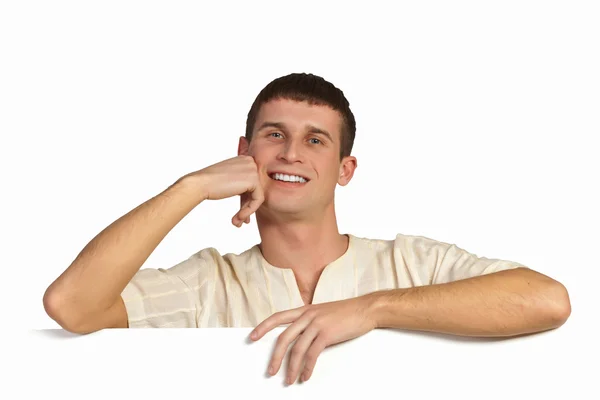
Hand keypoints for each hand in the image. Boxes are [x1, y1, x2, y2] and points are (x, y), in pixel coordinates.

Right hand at [183, 155, 264, 226]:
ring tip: (236, 222)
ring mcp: (253, 170)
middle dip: (247, 207)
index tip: (239, 212)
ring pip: (257, 196)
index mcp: (245, 159)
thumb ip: (241, 184)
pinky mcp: (253, 180)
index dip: (246, 199)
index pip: (251, 183)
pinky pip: (258, 199)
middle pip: (255, 189)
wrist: (200, 183)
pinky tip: (239, 217)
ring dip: (247, 211)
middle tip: (238, 220)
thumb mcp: (230, 179)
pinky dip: (249, 210)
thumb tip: (251, 198)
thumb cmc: (210, 183)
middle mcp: (250, 162)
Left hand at [249, 295, 378, 383]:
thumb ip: (310, 322)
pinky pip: (312, 354)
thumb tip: (300, 339)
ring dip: (291, 368)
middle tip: (270, 371)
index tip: (252, 336)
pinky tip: (305, 375)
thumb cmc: (346, 312)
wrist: (364, 309)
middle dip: (275, 357)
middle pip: (284, 337)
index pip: (278, 317)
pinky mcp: (327, 333)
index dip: (263, 327)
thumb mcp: (323, 312)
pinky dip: (307, 367)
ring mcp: (316, 324)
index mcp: (304, 310)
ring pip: (297, 349)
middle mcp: (307, 315)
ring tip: (289, 380)